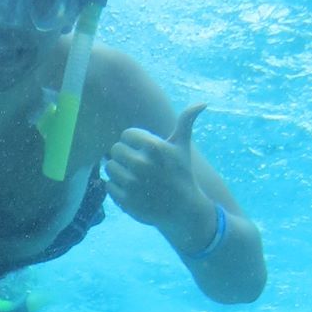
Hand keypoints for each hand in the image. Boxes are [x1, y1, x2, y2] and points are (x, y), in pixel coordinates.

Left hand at [106, 104, 209, 232]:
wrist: (184, 209)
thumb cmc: (181, 173)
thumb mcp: (183, 147)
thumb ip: (186, 122)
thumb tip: (203, 102)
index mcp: (155, 148)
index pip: (126, 135)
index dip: (134, 142)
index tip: (144, 151)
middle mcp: (143, 165)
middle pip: (115, 149)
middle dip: (124, 155)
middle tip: (137, 164)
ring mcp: (133, 184)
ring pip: (109, 166)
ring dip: (118, 170)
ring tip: (133, 176)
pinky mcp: (126, 201)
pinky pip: (108, 185)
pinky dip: (116, 187)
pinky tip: (131, 189)